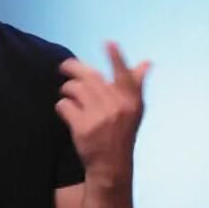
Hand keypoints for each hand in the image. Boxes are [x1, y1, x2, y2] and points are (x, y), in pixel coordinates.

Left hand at [56, 42, 149, 183]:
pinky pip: (64, 106)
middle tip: (64, 68)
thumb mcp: (134, 109)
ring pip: (74, 89)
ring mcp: (99, 117)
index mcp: (130, 100)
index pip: (124, 75)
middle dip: (72, 68)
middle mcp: (116, 106)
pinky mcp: (82, 127)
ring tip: (69, 96)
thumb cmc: (122, 132)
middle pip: (89, 77)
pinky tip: (66, 112)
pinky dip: (62, 107)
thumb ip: (136, 84)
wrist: (111, 165)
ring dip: (67, 91)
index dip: (116, 58)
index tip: (109, 42)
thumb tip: (146, 62)